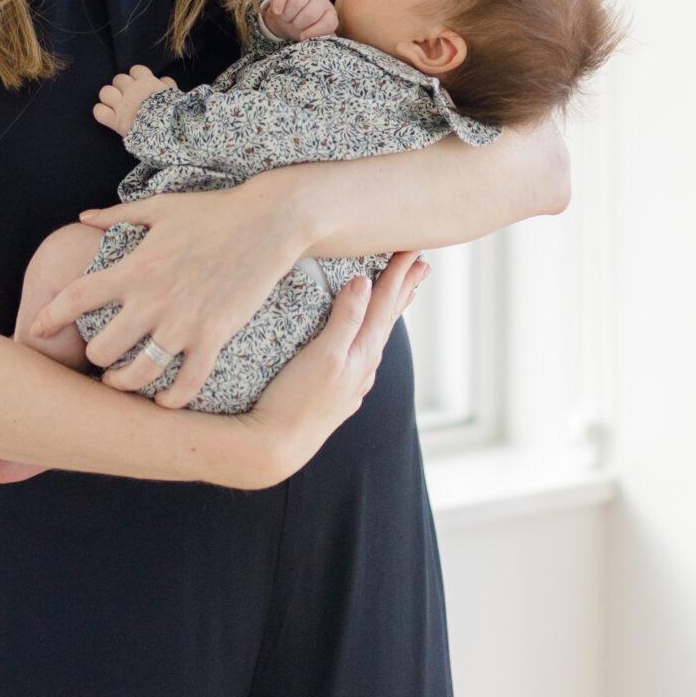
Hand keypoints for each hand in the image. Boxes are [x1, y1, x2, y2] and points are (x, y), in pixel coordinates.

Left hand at [31, 180, 304, 407]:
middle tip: (99, 359)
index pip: (75, 298)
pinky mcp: (214, 336)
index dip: (49, 317)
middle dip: (94, 359)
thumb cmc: (212, 211)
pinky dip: (172, 400)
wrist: (268, 222)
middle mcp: (153, 300)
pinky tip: (165, 401)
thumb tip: (84, 217)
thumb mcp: (159, 207)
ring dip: (124, 385)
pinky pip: (187, 384)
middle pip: (101, 349)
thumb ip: (117, 215)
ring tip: (122, 383)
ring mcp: (183, 323)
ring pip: (138, 375)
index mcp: (134, 268)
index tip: (37, 330)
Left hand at [93, 63, 176, 137]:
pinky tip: (109, 116)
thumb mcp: (176, 95)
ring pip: (105, 92)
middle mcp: (131, 90)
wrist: (168, 132)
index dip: (137, 77)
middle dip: (122, 87)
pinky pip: (99, 111)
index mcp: (147, 82)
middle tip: (129, 98)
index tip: (141, 85)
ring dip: (110, 98)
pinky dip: (102, 113)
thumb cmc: (175, 113)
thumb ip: (168, 85)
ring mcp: (121, 105)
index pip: (136, 70)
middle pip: (118, 79)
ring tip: (117, 106)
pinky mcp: (114, 121)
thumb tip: (163, 79)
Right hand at [227, 254, 428, 486]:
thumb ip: (345, 319)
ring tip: (400, 295)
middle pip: (387, 318)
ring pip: (376, 336)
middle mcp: (363, 366)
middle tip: (421, 263)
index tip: (413, 248)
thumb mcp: (323, 355)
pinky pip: (361, 354)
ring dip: (388, 311)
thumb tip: (364, 282)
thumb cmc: (295, 401)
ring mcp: (351, 381)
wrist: (274, 447)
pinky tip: (366, 341)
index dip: (398, 274)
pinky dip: (369, 336)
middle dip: (403, 289)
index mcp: (362, 352)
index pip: (384, 304)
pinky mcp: (336, 392)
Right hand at [261, 0, 338, 40]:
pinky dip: (279, 3)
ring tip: (286, 18)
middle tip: (294, 24)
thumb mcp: (314, 34)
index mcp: (329, 13)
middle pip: (310, 14)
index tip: (303, 36)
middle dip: (298, 24)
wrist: (286, 16)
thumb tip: (331, 40)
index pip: (328, 23)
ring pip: (297, 2)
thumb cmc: (303, 27)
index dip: (313, 32)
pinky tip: (277, 11)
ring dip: (287, 15)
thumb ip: (323, 38)